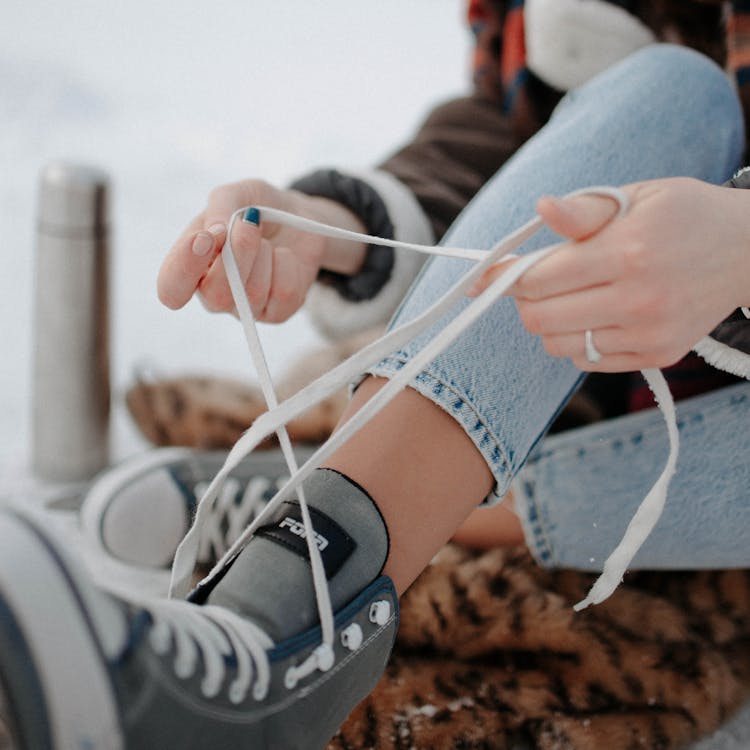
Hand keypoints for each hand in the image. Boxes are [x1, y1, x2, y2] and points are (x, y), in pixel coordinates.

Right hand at [157, 179, 365, 322]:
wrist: (300, 218)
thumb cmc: (258, 208)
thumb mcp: (236, 194)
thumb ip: (220, 207)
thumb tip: (215, 231)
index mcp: (191, 267)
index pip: (171, 288)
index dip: (184, 268)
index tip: (205, 237)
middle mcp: (214, 293)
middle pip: (216, 296)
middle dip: (237, 255)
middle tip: (250, 223)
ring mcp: (246, 306)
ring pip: (252, 293)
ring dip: (265, 254)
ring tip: (267, 240)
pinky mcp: (277, 312)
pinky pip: (283, 293)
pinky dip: (287, 265)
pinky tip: (284, 256)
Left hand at [470, 177, 749, 371]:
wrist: (748, 251)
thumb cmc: (683, 215)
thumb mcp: (636, 196)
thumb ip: (584, 208)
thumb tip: (541, 208)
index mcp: (627, 251)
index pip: (538, 278)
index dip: (503, 276)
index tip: (486, 275)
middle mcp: (638, 298)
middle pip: (539, 318)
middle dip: (524, 300)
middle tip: (535, 282)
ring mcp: (649, 333)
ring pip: (557, 345)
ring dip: (548, 323)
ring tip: (570, 297)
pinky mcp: (658, 355)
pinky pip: (588, 361)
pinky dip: (577, 341)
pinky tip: (596, 315)